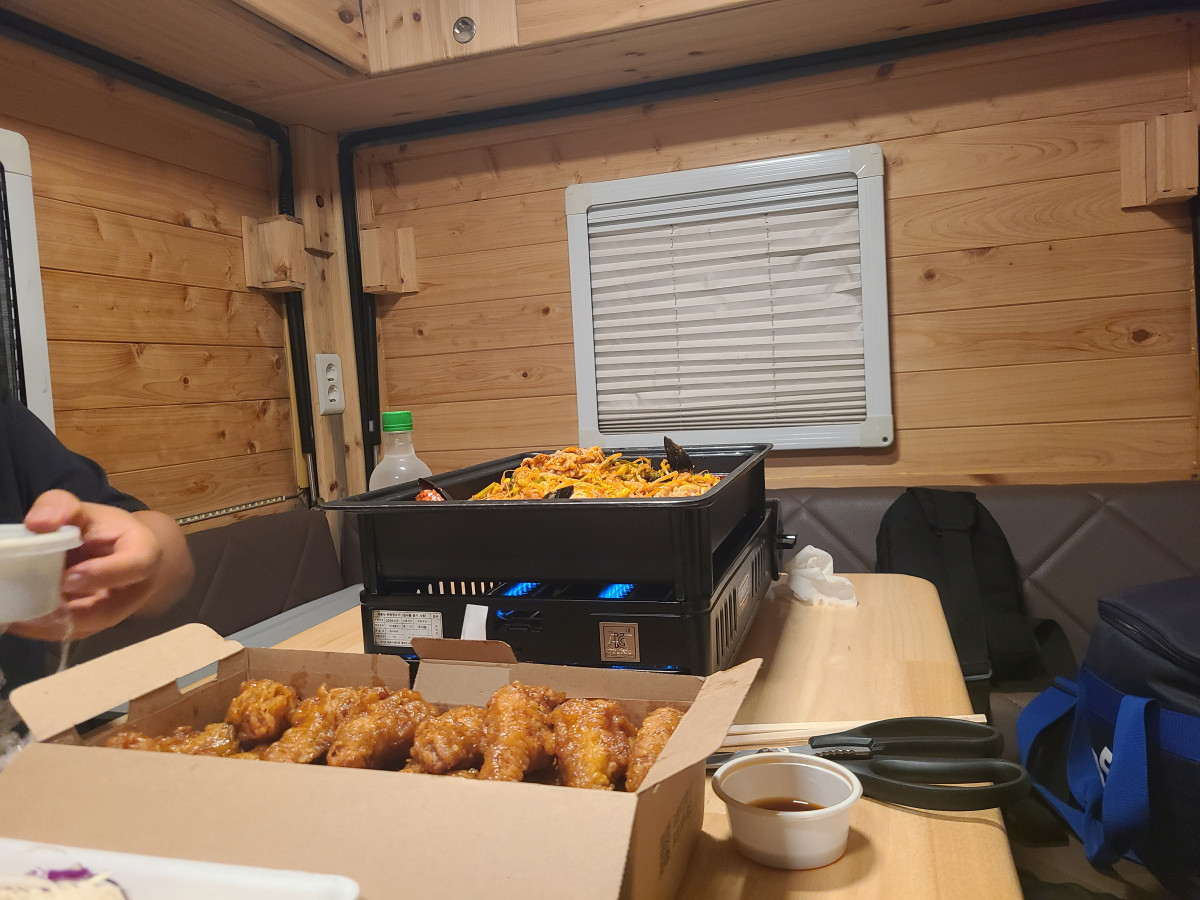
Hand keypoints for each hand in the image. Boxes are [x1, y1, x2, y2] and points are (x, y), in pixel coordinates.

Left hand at [8, 490, 192, 641]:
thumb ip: (61, 507)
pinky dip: (41, 627)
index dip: (104, 574)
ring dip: (49, 624)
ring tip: (15, 614)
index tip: (68, 577)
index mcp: (144, 554)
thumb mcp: (84, 510)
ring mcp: (115, 613)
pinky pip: (69, 632)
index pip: (135, 567)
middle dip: (65, 611)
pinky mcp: (93, 626)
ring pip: (83, 627)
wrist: (118, 552)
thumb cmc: (103, 528)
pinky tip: (17, 617)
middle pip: (105, 611)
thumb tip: (37, 524)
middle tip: (28, 605)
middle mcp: (135, 591)